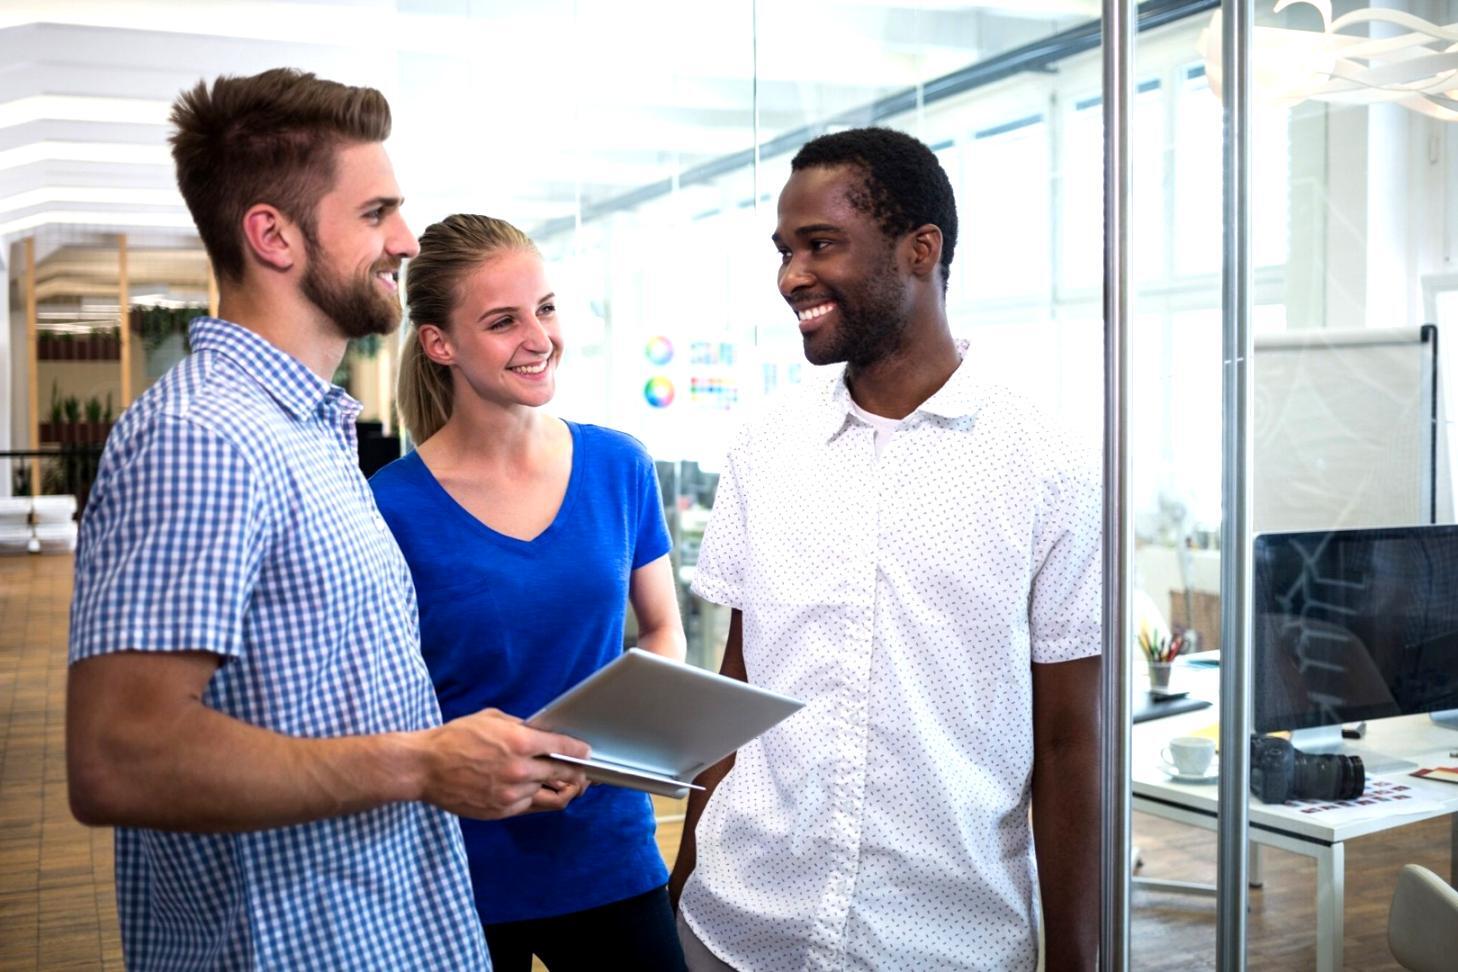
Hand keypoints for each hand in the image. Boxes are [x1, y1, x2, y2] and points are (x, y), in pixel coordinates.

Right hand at [418, 708, 588, 819]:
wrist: (424, 767)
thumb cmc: (455, 739)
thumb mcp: (492, 719)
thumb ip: (521, 727)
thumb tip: (542, 733)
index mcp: (519, 743)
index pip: (565, 749)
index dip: (580, 751)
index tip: (586, 752)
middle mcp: (520, 771)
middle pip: (564, 775)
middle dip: (577, 773)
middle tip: (582, 771)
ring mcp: (511, 795)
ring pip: (549, 795)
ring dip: (555, 787)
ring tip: (561, 782)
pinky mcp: (501, 811)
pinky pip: (529, 807)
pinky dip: (535, 798)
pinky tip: (533, 789)